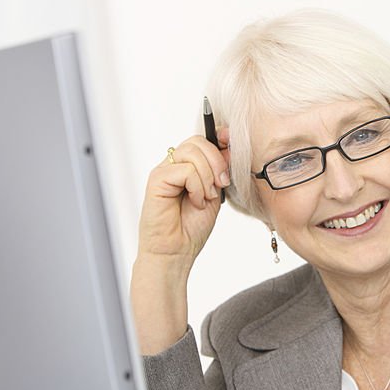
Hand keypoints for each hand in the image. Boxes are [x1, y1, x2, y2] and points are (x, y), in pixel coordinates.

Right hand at [137, 128, 231, 265]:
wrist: (176, 251)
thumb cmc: (192, 227)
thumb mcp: (214, 193)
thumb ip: (220, 171)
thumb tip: (231, 149)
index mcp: (186, 166)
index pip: (203, 140)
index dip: (219, 139)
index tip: (232, 147)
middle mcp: (173, 165)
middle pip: (198, 141)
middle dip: (217, 161)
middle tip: (221, 184)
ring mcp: (163, 171)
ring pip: (192, 152)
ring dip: (208, 176)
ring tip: (206, 197)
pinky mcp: (157, 180)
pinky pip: (186, 170)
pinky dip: (197, 187)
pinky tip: (195, 202)